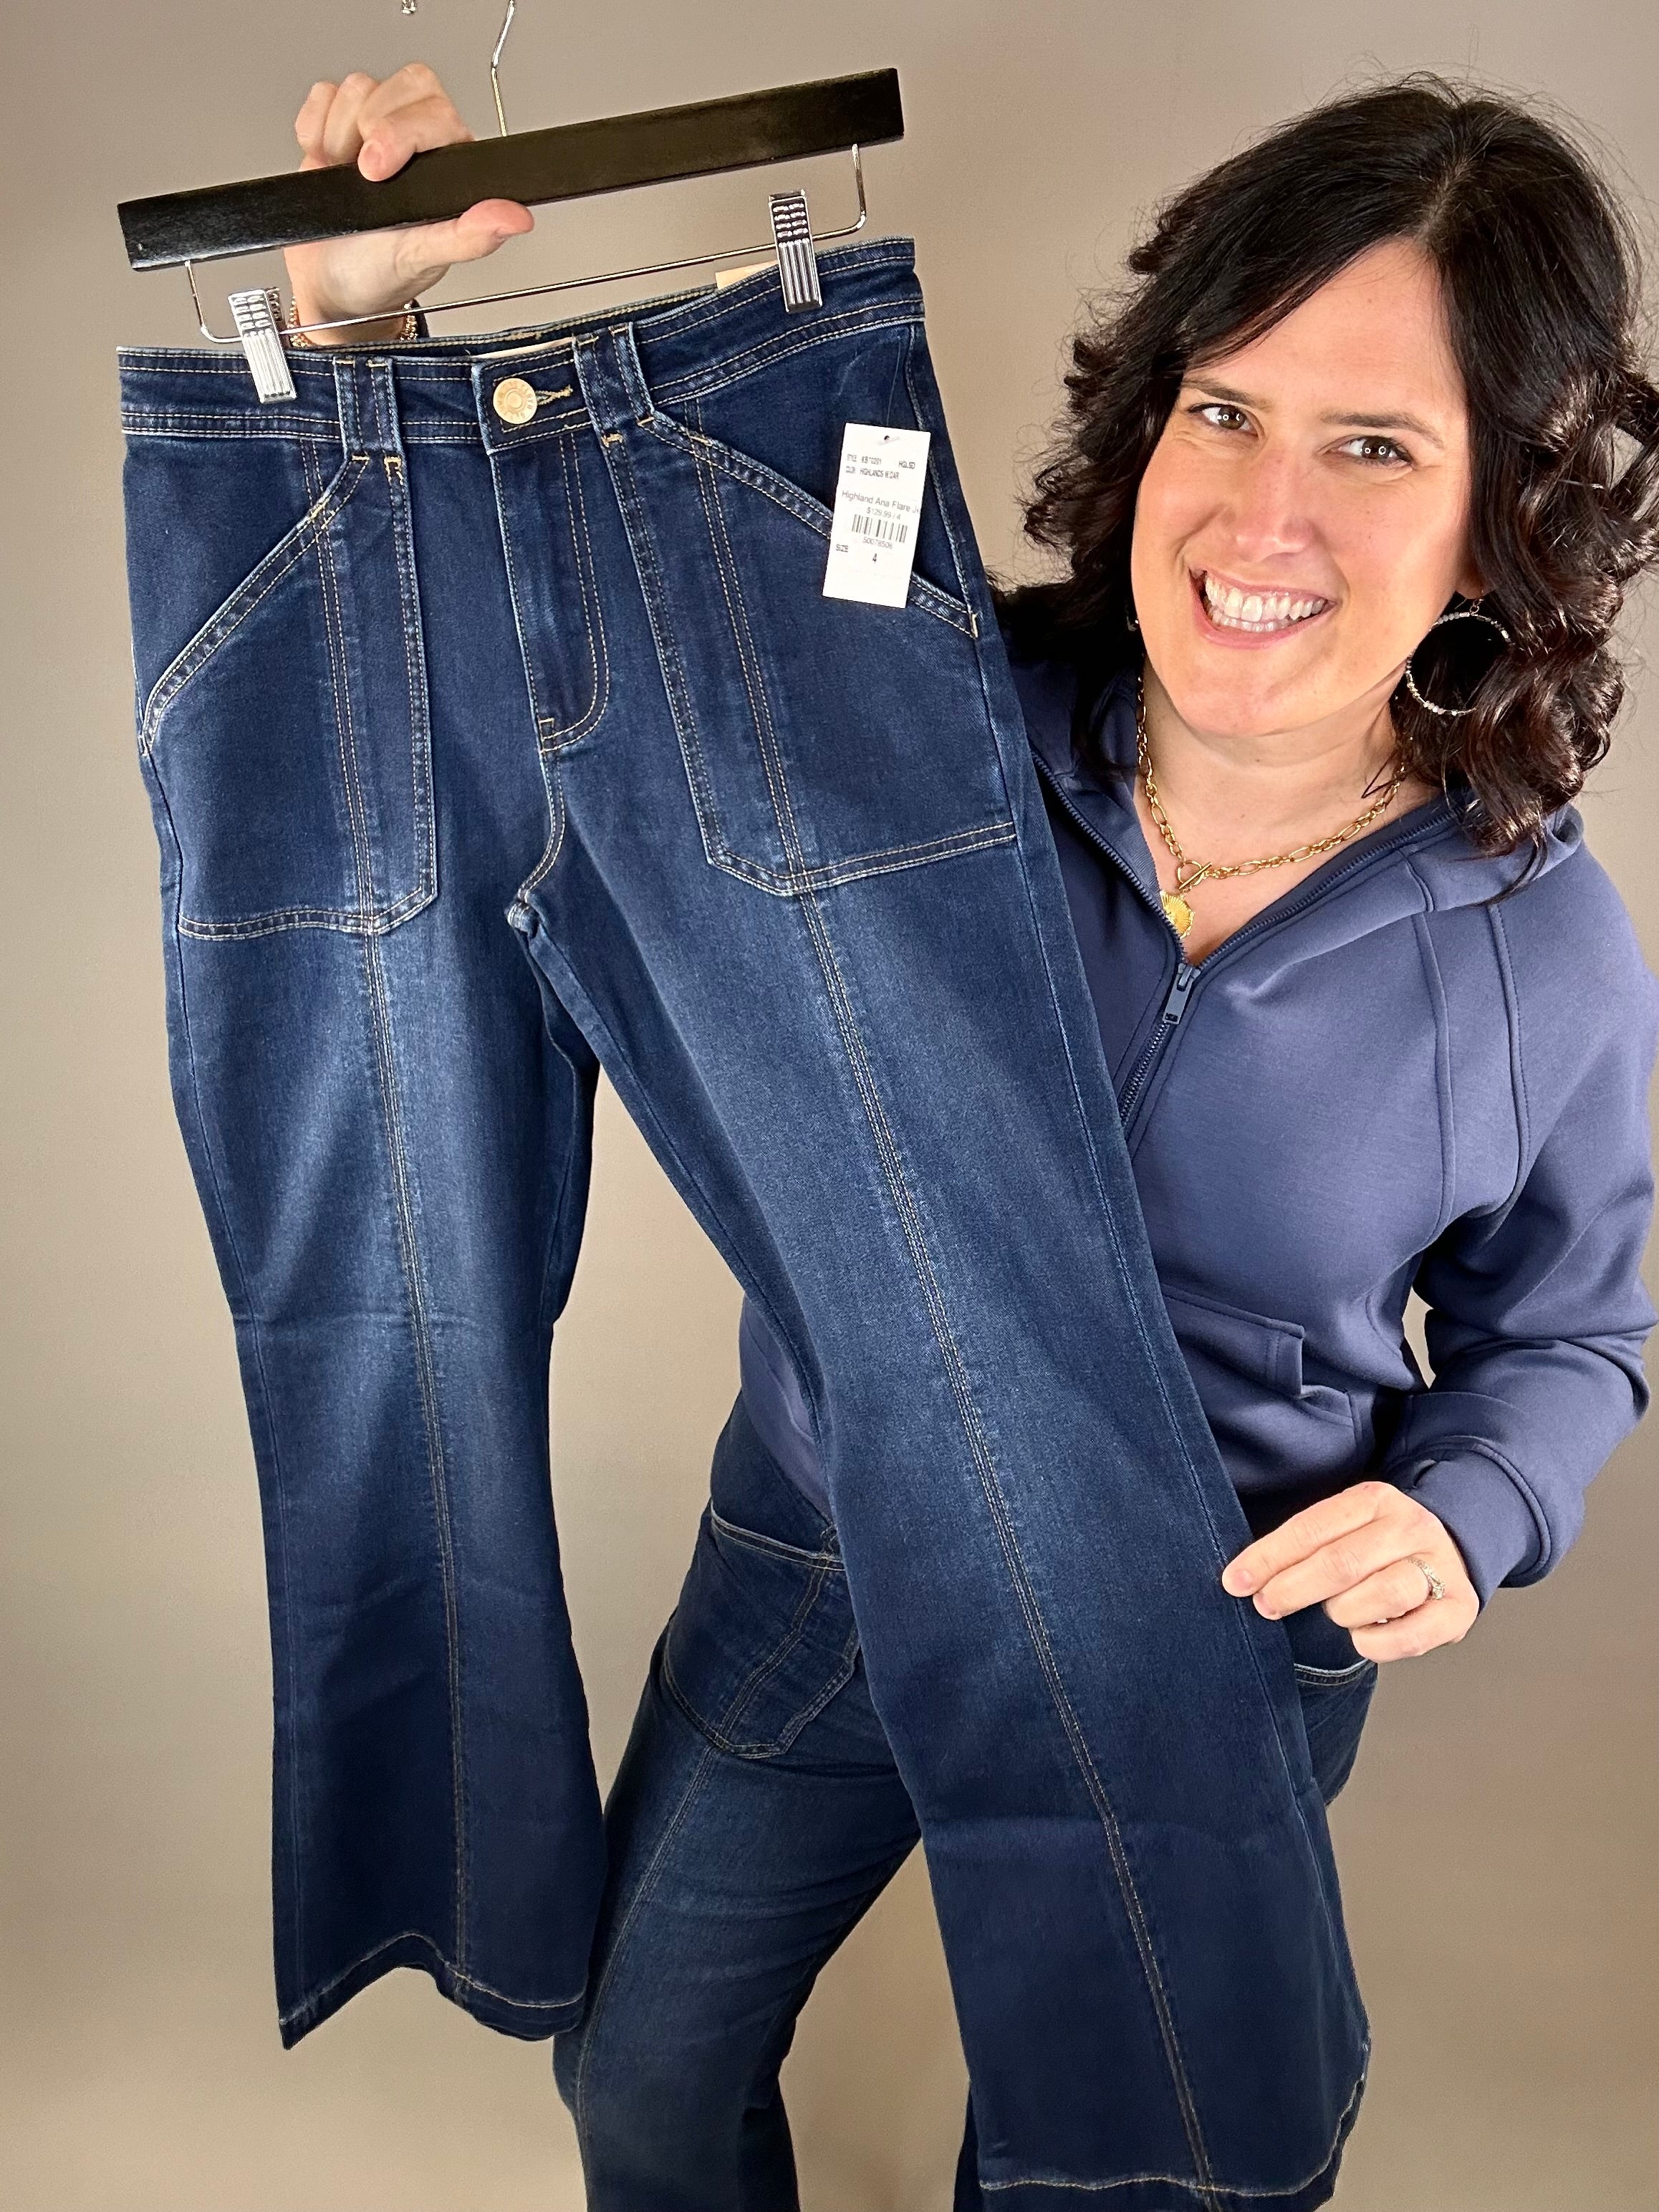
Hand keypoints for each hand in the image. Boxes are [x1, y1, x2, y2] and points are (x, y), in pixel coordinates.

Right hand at [283, 62, 533, 343]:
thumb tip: (517, 218)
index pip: (436, 109)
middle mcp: (420, 139)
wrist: (329, 287)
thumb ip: (468, 237)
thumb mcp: (422, 259)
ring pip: (357, 88)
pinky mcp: (337, 124)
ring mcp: (377, 128)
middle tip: (361, 174)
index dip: (398, 131)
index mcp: (450, 165)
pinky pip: (322, 97)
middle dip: (369, 127)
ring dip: (338, 136)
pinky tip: (326, 165)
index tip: (375, 173)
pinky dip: (313, 131)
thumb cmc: (380, 276)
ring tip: (345, 179)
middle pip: (403, 83)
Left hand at [1220, 1478, 1478, 1661]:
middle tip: (1267, 1605)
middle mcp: (1410, 1527)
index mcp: (1374, 1499)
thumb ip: (1306, 1545)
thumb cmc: (1379, 1544)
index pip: (1311, 1529)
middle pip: (1342, 1563)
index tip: (1235, 1581)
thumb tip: (1245, 1577)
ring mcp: (1439, 1566)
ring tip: (1336, 1612)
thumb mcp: (1345, 1527)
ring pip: (1381, 1594)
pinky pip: (1410, 1636)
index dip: (1269, 1557)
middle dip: (1293, 1589)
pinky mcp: (1458, 1609)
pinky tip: (1363, 1635)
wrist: (1453, 1546)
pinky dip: (1376, 1643)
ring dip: (1344, 1612)